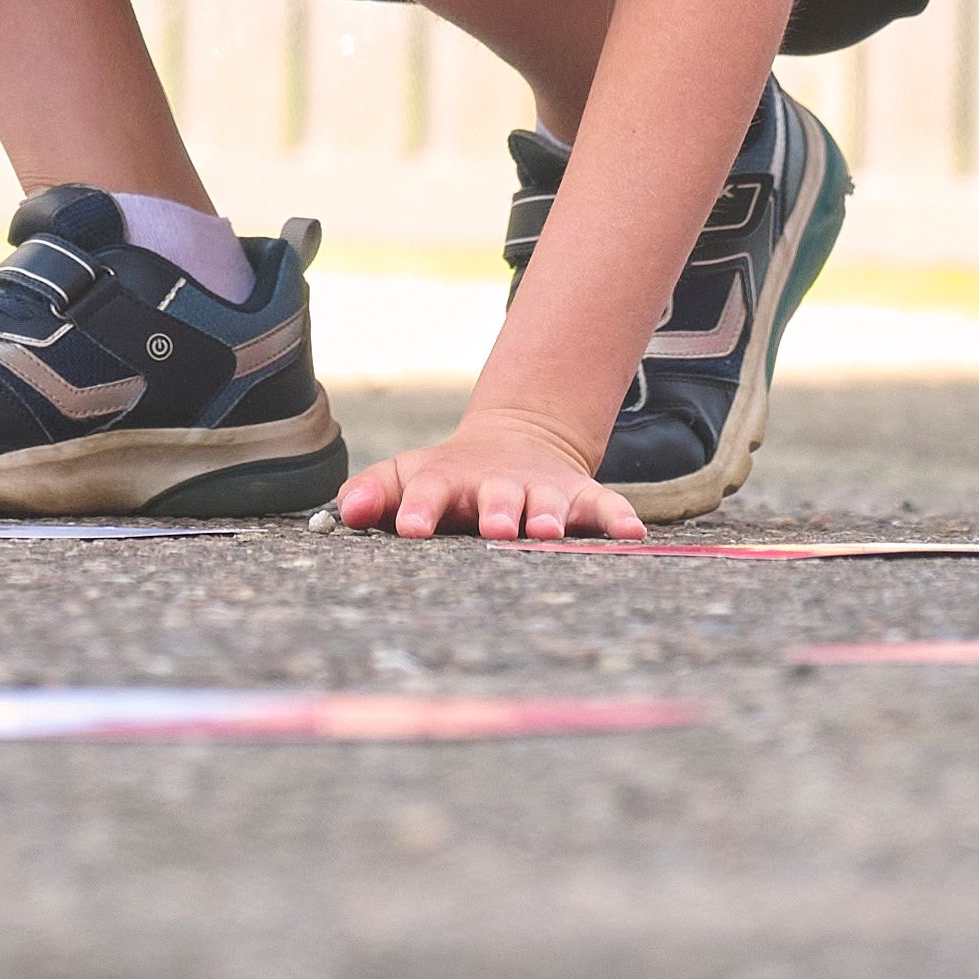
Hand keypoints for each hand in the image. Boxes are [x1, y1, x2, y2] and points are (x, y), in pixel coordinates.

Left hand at [337, 407, 642, 544]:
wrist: (515, 442)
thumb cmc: (450, 478)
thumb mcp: (408, 477)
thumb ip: (373, 493)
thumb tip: (346, 512)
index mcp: (450, 480)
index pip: (430, 490)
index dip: (420, 507)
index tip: (412, 528)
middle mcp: (498, 486)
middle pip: (497, 496)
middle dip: (496, 511)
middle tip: (494, 528)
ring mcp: (542, 491)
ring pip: (548, 504)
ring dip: (549, 516)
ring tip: (549, 532)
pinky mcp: (581, 498)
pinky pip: (605, 508)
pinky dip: (619, 519)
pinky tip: (632, 535)